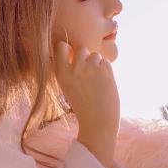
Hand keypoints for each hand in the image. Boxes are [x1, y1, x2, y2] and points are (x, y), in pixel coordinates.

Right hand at [52, 41, 119, 167]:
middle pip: (81, 48)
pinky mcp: (106, 71)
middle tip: (88, 72)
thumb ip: (69, 70)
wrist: (98, 121)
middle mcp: (75, 68)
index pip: (60, 46)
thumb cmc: (83, 106)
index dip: (67, 48)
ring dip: (97, 64)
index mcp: (61, 74)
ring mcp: (91, 68)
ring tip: (96, 81)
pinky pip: (106, 62)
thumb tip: (75, 51)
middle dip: (85, 57)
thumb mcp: (67, 87)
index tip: (70, 56)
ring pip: (95, 55)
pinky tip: (104, 84)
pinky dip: (106, 70)